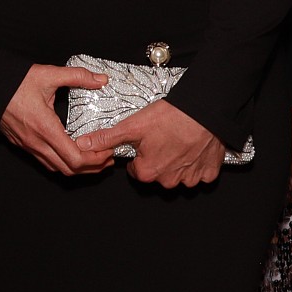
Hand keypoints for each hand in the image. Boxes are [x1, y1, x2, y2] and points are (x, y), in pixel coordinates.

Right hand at [0, 63, 114, 175]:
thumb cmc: (14, 81)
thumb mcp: (48, 74)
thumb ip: (77, 76)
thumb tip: (100, 79)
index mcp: (45, 128)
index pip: (75, 158)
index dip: (96, 159)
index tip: (108, 150)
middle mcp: (36, 142)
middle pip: (69, 169)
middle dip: (92, 167)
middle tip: (106, 158)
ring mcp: (27, 145)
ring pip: (56, 168)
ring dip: (77, 167)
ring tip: (93, 158)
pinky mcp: (21, 144)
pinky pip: (45, 162)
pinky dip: (61, 162)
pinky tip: (69, 152)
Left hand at [80, 99, 224, 188]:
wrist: (203, 110)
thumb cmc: (170, 117)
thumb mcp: (132, 125)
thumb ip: (106, 138)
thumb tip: (83, 144)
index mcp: (148, 172)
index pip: (136, 171)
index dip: (138, 155)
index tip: (145, 143)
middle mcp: (169, 180)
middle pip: (157, 174)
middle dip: (157, 159)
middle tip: (162, 138)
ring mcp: (191, 179)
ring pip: (179, 175)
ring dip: (177, 163)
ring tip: (177, 141)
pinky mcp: (209, 173)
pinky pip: (200, 173)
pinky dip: (197, 163)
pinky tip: (193, 148)